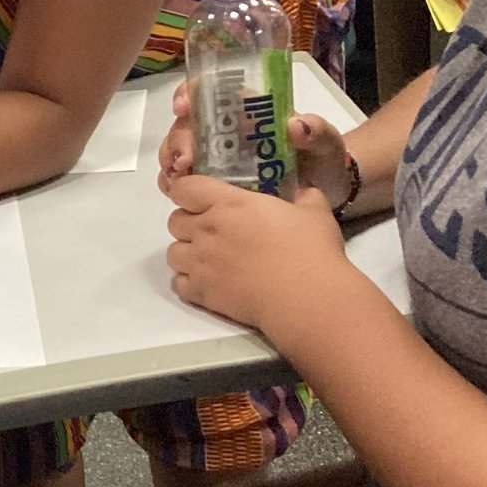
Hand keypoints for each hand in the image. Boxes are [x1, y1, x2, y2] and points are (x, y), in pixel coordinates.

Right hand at [158, 86, 358, 211]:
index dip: (189, 93)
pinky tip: (177, 192)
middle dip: (178, 140)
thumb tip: (295, 125)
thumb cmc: (323, 157)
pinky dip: (174, 183)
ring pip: (179, 149)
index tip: (182, 109)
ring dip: (171, 162)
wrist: (327, 191)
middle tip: (184, 163)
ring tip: (178, 180)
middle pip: (187, 124)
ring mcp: (217, 156)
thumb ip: (316, 131)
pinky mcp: (214, 181)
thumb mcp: (325, 141)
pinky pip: (184, 178)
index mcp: (248, 110)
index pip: (210, 90)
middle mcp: (226, 130)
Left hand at [164, 175, 346, 331]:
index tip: (200, 199)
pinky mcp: (201, 292)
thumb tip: (305, 190)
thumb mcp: (315, 213)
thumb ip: (306, 196)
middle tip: (212, 230)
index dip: (188, 192)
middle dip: (188, 223)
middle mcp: (207, 230)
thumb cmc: (311, 251)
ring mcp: (200, 263)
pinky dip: (188, 282)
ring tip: (208, 258)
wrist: (305, 298)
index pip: (185, 188)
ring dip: (186, 252)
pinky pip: (178, 283)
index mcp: (229, 204)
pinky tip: (208, 282)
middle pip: (174, 221)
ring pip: (172, 252)